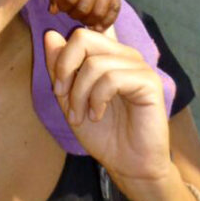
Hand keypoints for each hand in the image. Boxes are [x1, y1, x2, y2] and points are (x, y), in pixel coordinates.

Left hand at [44, 28, 171, 192]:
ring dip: (80, 93)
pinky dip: (97, 99)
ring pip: (95, 63)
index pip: (79, 35)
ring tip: (81, 115)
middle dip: (66, 69)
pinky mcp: (149, 82)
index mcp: (108, 54)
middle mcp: (124, 54)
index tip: (58, 90)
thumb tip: (50, 35)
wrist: (128, 165)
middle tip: (62, 97)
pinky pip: (112, 78)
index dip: (61, 59)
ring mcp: (139, 66)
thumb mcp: (69, 99)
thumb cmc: (102, 134)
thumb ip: (60, 68)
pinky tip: (97, 115)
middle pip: (84, 38)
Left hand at [50, 0, 120, 28]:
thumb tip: (53, 12)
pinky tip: (96, 24)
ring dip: (87, 20)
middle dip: (73, 14)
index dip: (62, 6)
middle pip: (83, 9)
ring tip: (82, 16)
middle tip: (71, 10)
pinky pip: (113, 14)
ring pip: (98, 14)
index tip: (61, 4)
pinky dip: (105, 22)